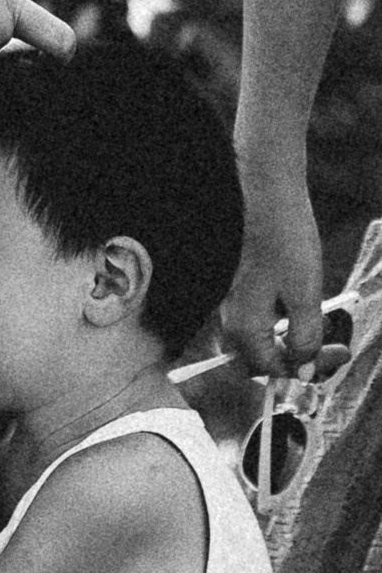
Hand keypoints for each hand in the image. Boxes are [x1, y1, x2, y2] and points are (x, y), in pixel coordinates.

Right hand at [226, 165, 325, 373]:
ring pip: (264, 339)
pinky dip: (285, 324)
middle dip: (301, 358)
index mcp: (245, 326)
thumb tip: (306, 373)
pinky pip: (262, 321)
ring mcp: (235, 305)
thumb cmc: (286, 244)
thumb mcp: (305, 296)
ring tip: (326, 329)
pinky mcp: (242, 290)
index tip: (339, 356)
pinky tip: (305, 310)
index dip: (308, 369)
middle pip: (265, 357)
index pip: (273, 367)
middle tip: (338, 350)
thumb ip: (304, 339)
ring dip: (295, 342)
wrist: (269, 199)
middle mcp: (233, 320)